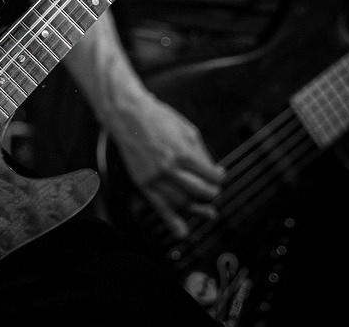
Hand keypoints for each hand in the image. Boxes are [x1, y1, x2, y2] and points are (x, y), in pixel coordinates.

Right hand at [110, 92, 223, 239]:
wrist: (128, 115)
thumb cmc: (160, 119)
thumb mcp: (187, 130)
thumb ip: (202, 153)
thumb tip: (216, 171)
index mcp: (182, 153)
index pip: (210, 175)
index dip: (218, 178)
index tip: (220, 177)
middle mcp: (169, 168)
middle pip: (199, 192)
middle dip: (211, 194)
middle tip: (214, 191)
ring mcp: (155, 177)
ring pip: (182, 202)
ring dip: (197, 208)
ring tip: (207, 210)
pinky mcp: (143, 183)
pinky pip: (160, 207)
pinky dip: (172, 222)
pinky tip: (183, 233)